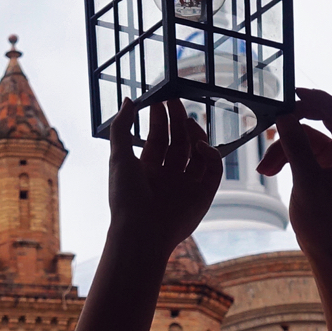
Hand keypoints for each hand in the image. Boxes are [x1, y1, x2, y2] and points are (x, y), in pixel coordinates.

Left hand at [107, 99, 222, 262]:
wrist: (141, 231)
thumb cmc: (126, 197)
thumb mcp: (119, 157)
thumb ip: (121, 128)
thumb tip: (127, 100)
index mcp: (147, 169)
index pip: (158, 137)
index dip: (160, 118)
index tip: (162, 98)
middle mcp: (168, 176)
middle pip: (178, 142)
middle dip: (178, 120)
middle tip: (177, 99)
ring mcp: (187, 184)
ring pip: (197, 153)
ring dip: (194, 134)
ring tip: (188, 120)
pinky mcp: (204, 195)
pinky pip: (213, 169)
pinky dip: (211, 154)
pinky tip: (200, 146)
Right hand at [257, 88, 331, 266]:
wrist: (330, 253)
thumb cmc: (325, 221)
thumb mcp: (306, 181)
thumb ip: (296, 145)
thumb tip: (285, 116)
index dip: (320, 99)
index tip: (294, 93)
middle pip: (327, 122)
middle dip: (298, 123)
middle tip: (275, 120)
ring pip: (310, 140)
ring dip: (285, 148)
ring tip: (265, 168)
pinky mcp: (327, 172)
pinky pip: (306, 154)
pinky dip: (288, 159)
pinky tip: (270, 170)